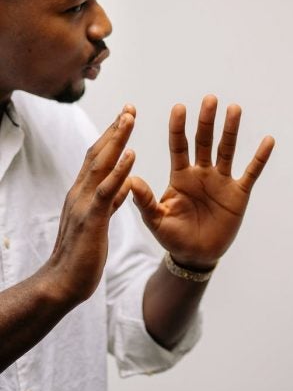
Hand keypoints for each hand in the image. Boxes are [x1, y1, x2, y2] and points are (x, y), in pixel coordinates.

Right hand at [40, 107, 135, 307]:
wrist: (62, 283)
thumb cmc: (81, 255)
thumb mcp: (99, 222)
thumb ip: (109, 202)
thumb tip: (123, 185)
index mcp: (82, 193)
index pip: (97, 158)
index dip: (111, 137)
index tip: (125, 118)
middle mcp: (80, 193)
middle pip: (97, 153)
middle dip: (115, 129)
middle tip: (129, 107)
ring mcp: (83, 204)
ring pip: (100, 164)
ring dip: (116, 140)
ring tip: (130, 118)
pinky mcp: (91, 218)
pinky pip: (106, 190)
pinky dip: (119, 171)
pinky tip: (131, 155)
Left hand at [129, 96, 274, 268]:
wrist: (196, 255)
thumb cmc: (173, 237)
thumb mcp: (156, 220)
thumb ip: (145, 200)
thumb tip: (130, 179)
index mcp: (180, 176)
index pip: (179, 146)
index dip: (178, 128)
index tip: (179, 108)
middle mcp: (201, 173)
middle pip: (204, 141)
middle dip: (206, 121)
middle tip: (209, 99)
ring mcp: (221, 181)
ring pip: (226, 150)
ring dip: (230, 130)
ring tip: (234, 108)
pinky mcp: (239, 194)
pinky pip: (251, 172)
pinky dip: (259, 157)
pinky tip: (268, 140)